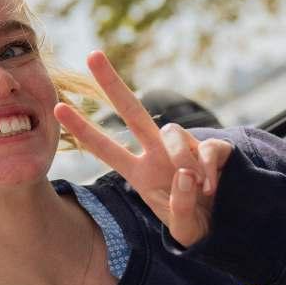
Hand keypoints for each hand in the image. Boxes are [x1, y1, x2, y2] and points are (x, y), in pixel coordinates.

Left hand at [54, 51, 232, 246]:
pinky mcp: (213, 149)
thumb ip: (180, 207)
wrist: (228, 229)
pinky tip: (213, 187)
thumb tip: (185, 175)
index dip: (84, 130)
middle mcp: (158, 154)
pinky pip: (208, 148)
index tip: (57, 107)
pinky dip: (209, 168)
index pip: (106, 148)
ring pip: (171, 132)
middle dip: (112, 83)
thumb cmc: (196, 226)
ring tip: (198, 189)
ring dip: (181, 159)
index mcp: (140, 173)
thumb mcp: (182, 229)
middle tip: (92, 55)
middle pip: (133, 111)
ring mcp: (185, 148)